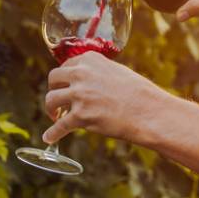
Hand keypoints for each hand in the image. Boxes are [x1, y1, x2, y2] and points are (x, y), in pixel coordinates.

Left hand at [42, 51, 165, 143]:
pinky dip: (52, 133)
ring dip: (51, 110)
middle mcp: (81, 73)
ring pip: (50, 100)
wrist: (149, 112)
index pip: (65, 66)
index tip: (64, 86)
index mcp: (89, 59)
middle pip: (53, 79)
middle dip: (53, 90)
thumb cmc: (138, 93)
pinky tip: (48, 138)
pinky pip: (59, 126)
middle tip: (58, 100)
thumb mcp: (116, 71)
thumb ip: (97, 72)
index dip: (63, 79)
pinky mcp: (80, 116)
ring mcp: (79, 94)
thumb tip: (84, 81)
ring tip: (55, 116)